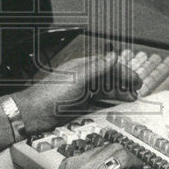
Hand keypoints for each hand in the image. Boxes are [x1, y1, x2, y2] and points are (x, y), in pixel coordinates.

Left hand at [14, 52, 140, 133]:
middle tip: (137, 92)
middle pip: (107, 79)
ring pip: (103, 92)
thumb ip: (98, 68)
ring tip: (130, 101)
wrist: (32, 114)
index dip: (123, 72)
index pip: (108, 66)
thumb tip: (114, 55)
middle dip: (123, 84)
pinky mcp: (76, 107)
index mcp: (82, 67)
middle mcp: (82, 79)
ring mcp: (80, 93)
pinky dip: (107, 105)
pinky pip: (96, 104)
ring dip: (117, 95)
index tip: (136, 81)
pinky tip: (114, 110)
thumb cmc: (50, 94)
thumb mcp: (78, 79)